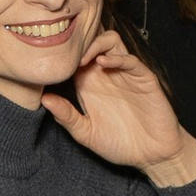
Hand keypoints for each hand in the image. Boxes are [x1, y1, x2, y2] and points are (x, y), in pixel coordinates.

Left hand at [43, 30, 195, 183]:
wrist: (152, 155)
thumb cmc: (119, 144)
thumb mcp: (86, 134)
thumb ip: (67, 117)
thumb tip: (44, 99)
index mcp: (90, 84)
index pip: (74, 57)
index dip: (63, 54)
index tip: (50, 61)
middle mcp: (107, 75)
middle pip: (92, 41)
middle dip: (78, 42)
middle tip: (67, 55)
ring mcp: (126, 74)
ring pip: (112, 41)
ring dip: (97, 43)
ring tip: (84, 58)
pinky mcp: (144, 79)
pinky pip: (131, 59)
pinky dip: (117, 57)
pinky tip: (103, 63)